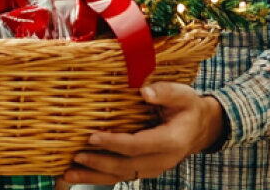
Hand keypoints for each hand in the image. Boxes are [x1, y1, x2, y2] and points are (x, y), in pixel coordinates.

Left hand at [64, 82, 224, 184]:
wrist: (199, 128)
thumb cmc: (187, 107)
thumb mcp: (182, 94)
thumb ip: (164, 92)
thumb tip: (144, 92)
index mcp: (171, 141)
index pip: (138, 145)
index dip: (114, 143)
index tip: (92, 137)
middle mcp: (162, 159)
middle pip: (127, 165)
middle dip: (99, 163)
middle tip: (76, 156)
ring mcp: (153, 167)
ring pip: (121, 175)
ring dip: (94, 176)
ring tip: (69, 174)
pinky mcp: (144, 169)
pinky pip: (121, 175)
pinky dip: (99, 177)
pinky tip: (80, 174)